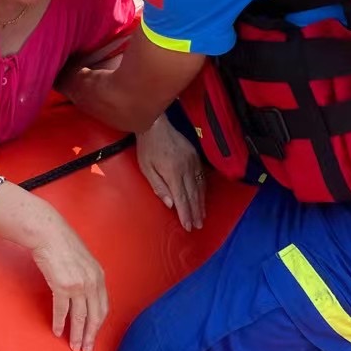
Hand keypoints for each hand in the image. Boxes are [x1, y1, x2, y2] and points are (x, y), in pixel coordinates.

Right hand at [28, 208, 108, 350]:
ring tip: (74, 346)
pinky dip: (60, 323)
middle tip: (87, 349)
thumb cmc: (62, 244)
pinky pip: (62, 310)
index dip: (98, 324)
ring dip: (77, 334)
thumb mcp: (83, 261)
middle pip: (95, 316)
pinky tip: (58, 331)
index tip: (94, 335)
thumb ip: (87, 277)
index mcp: (99, 276)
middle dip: (91, 335)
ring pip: (80, 317)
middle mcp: (92, 282)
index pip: (103, 307)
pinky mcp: (62, 286)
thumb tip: (84, 294)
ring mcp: (78, 285)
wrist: (48, 233)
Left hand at [136, 116, 206, 230]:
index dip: (186, 214)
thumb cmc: (147, 148)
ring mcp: (193, 162)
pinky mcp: (195, 156)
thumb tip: (170, 204)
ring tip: (202, 216)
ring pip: (200, 187)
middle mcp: (186, 169)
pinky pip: (202, 176)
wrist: (155, 124)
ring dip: (201, 203)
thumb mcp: (146, 168)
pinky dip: (203, 189)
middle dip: (196, 212)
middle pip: (193, 195)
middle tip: (198, 225)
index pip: (182, 199)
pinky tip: (203, 197)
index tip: (189, 226)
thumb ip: (158, 186)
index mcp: (173, 173)